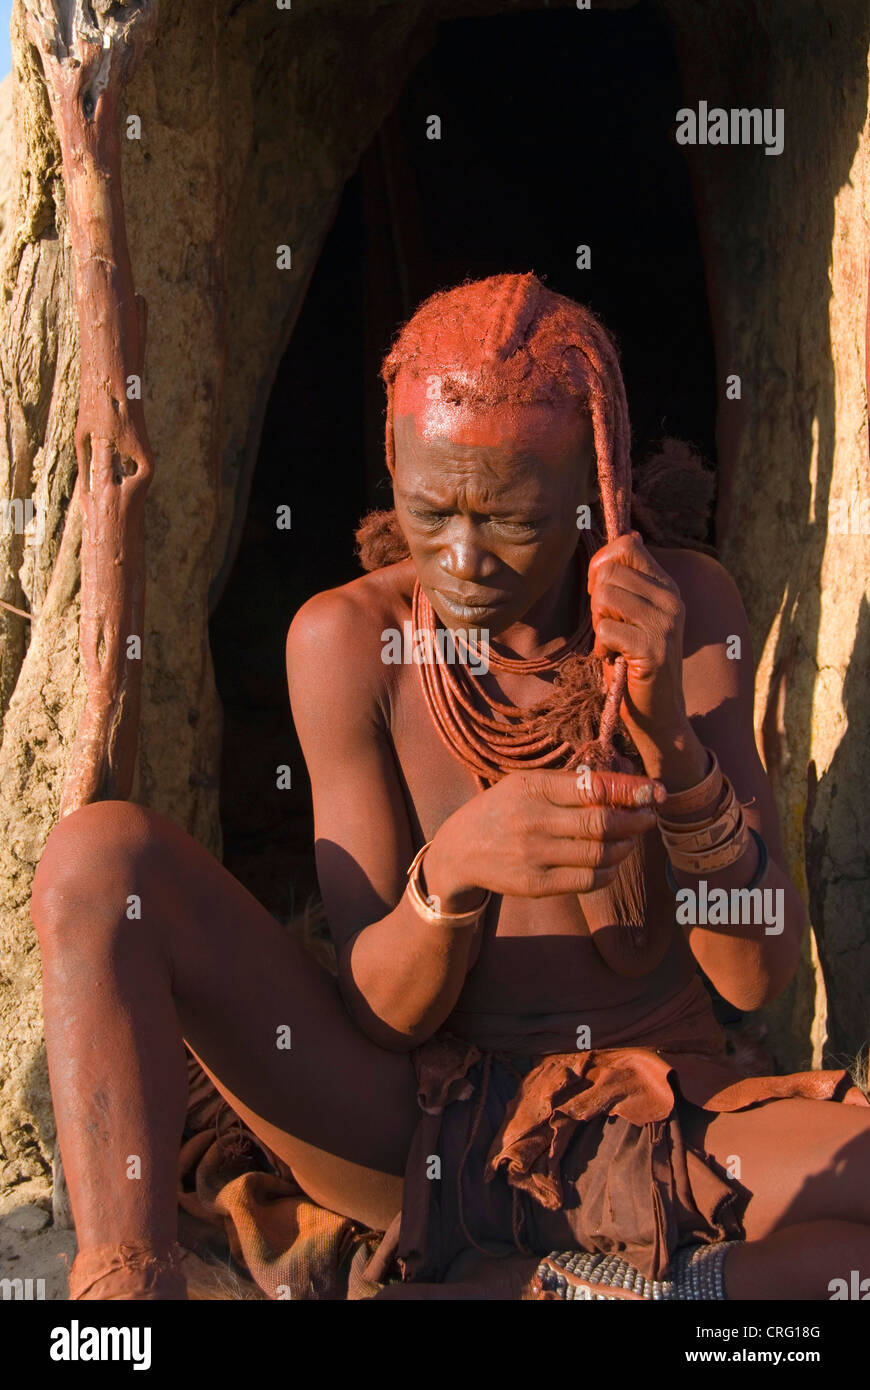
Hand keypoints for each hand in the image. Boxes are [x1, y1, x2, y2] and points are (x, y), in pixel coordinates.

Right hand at [423, 767, 665, 906]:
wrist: (459, 850)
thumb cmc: (503, 810)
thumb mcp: (526, 784)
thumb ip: (569, 784)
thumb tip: (626, 784)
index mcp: (533, 787)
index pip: (595, 786)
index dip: (632, 790)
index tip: (655, 792)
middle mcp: (534, 820)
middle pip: (603, 822)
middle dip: (637, 819)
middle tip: (649, 816)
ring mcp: (534, 855)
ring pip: (601, 854)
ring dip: (627, 846)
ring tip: (632, 838)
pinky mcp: (536, 885)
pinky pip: (588, 880)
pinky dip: (610, 871)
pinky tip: (612, 860)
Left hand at [587, 532, 689, 747]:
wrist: (658, 715)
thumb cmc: (636, 664)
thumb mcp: (635, 615)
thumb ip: (630, 581)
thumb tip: (630, 535)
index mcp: (666, 586)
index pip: (627, 544)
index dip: (601, 565)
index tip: (601, 593)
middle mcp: (671, 599)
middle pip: (608, 571)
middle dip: (595, 601)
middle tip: (608, 628)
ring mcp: (665, 623)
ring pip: (604, 596)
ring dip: (598, 625)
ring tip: (613, 644)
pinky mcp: (654, 649)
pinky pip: (606, 630)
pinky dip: (601, 649)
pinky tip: (616, 660)